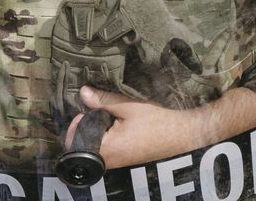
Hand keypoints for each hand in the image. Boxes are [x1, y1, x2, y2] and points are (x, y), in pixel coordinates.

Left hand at [66, 87, 198, 169]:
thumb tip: (82, 93)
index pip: (74, 141)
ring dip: (95, 131)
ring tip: (108, 116)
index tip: (88, 110)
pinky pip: (104, 150)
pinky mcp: (123, 160)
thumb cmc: (157, 121)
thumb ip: (103, 100)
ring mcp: (116, 163)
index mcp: (107, 149)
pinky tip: (116, 124)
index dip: (76, 124)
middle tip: (97, 110)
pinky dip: (104, 136)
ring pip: (92, 147)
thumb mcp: (129, 106)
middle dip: (85, 126)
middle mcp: (108, 161)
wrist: (181, 135)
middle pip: (81, 145)